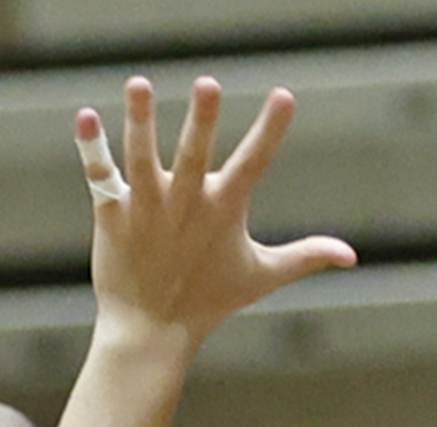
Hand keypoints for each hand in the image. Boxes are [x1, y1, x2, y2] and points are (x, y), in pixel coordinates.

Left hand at [74, 75, 354, 350]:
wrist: (150, 332)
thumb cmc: (209, 301)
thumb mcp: (262, 276)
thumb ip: (306, 257)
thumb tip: (351, 255)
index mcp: (224, 210)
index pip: (253, 163)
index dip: (270, 130)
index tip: (284, 96)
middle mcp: (186, 204)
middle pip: (194, 155)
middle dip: (202, 122)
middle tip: (210, 84)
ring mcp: (147, 209)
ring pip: (142, 157)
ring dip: (141, 121)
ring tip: (138, 84)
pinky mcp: (114, 216)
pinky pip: (101, 176)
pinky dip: (92, 148)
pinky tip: (85, 116)